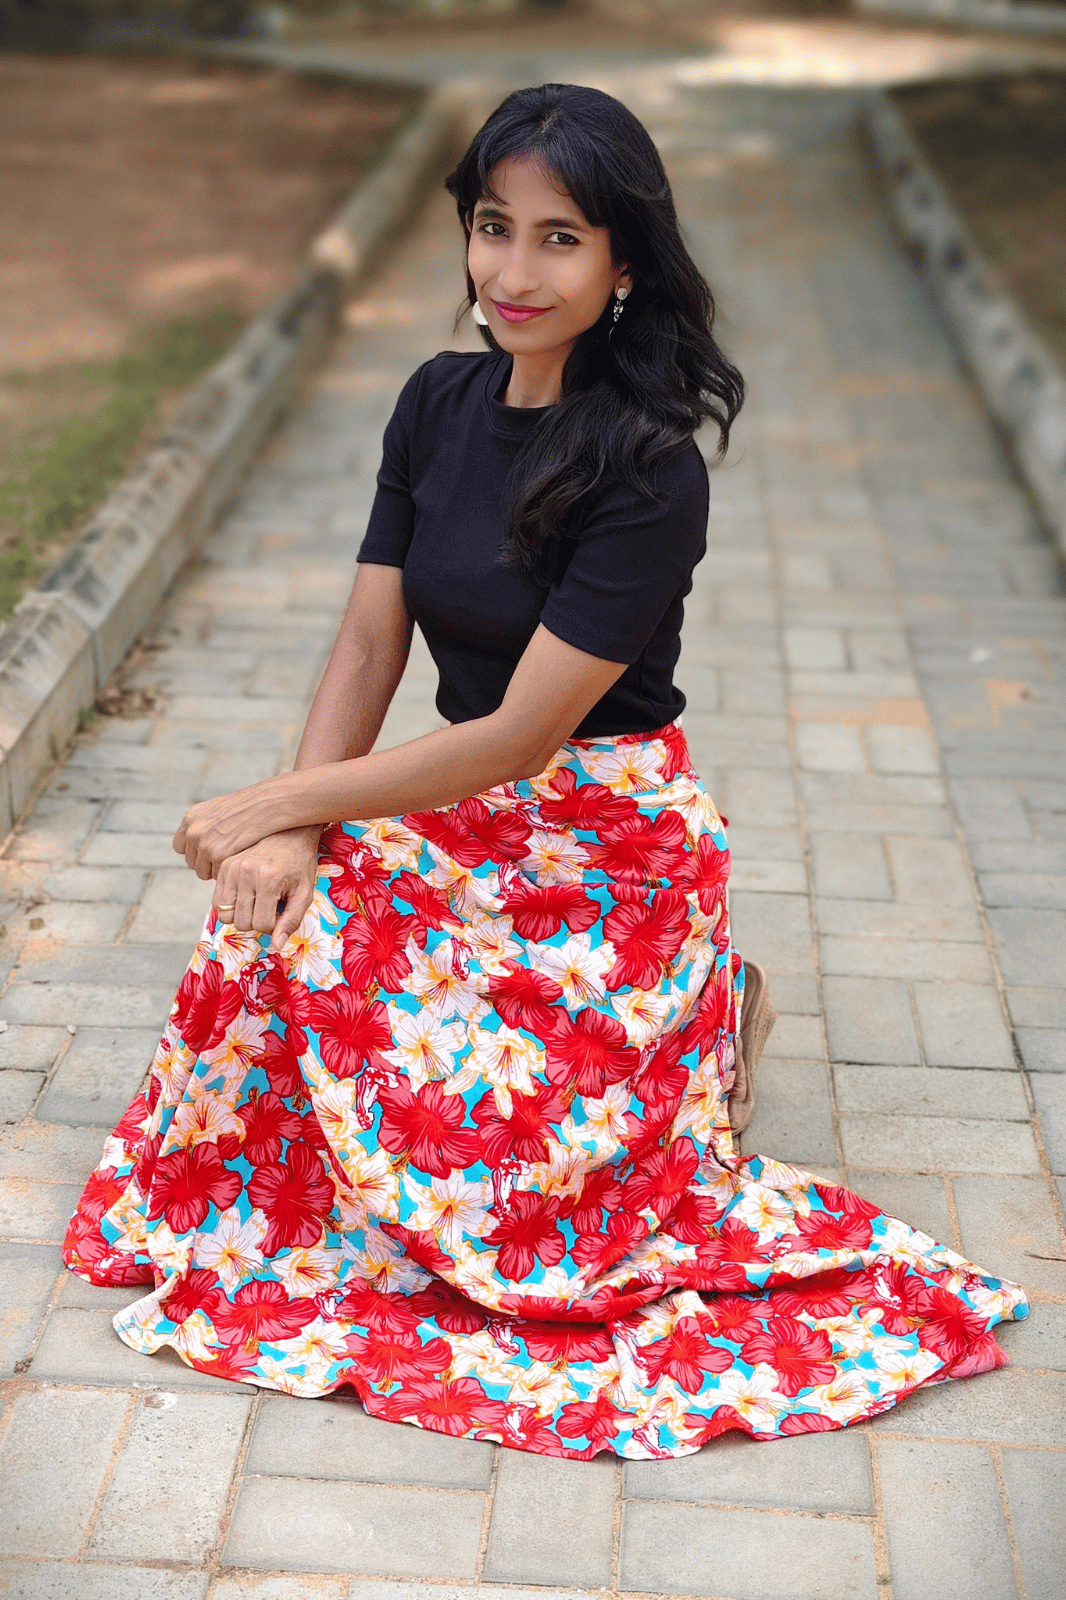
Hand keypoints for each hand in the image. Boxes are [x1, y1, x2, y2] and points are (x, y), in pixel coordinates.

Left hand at [174, 781, 284, 878]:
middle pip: (191, 862)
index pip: (180, 846)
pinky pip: (216, 875)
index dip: (196, 851)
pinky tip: (240, 861)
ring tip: (235, 861)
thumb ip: (208, 824)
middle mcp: (192, 831)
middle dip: (206, 863)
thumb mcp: (222, 809)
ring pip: (201, 872)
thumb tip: (203, 843)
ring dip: (216, 870)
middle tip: (228, 859)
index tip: (211, 852)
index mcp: (192, 817)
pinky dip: (228, 872)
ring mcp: (203, 843)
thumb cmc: (252, 806)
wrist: (268, 803)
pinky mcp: (216, 855)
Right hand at [211, 827, 322, 950]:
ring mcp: (231, 869)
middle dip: (257, 921)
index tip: (281, 910)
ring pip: (225, 915)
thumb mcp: (304, 892)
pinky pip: (217, 901)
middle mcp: (245, 874)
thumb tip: (276, 945)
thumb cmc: (299, 864)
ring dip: (241, 915)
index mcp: (268, 880)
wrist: (289, 833)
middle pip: (241, 922)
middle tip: (270, 906)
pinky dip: (230, 905)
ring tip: (257, 902)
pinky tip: (246, 895)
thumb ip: (291, 920)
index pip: (261, 924)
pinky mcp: (223, 867)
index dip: (273, 924)